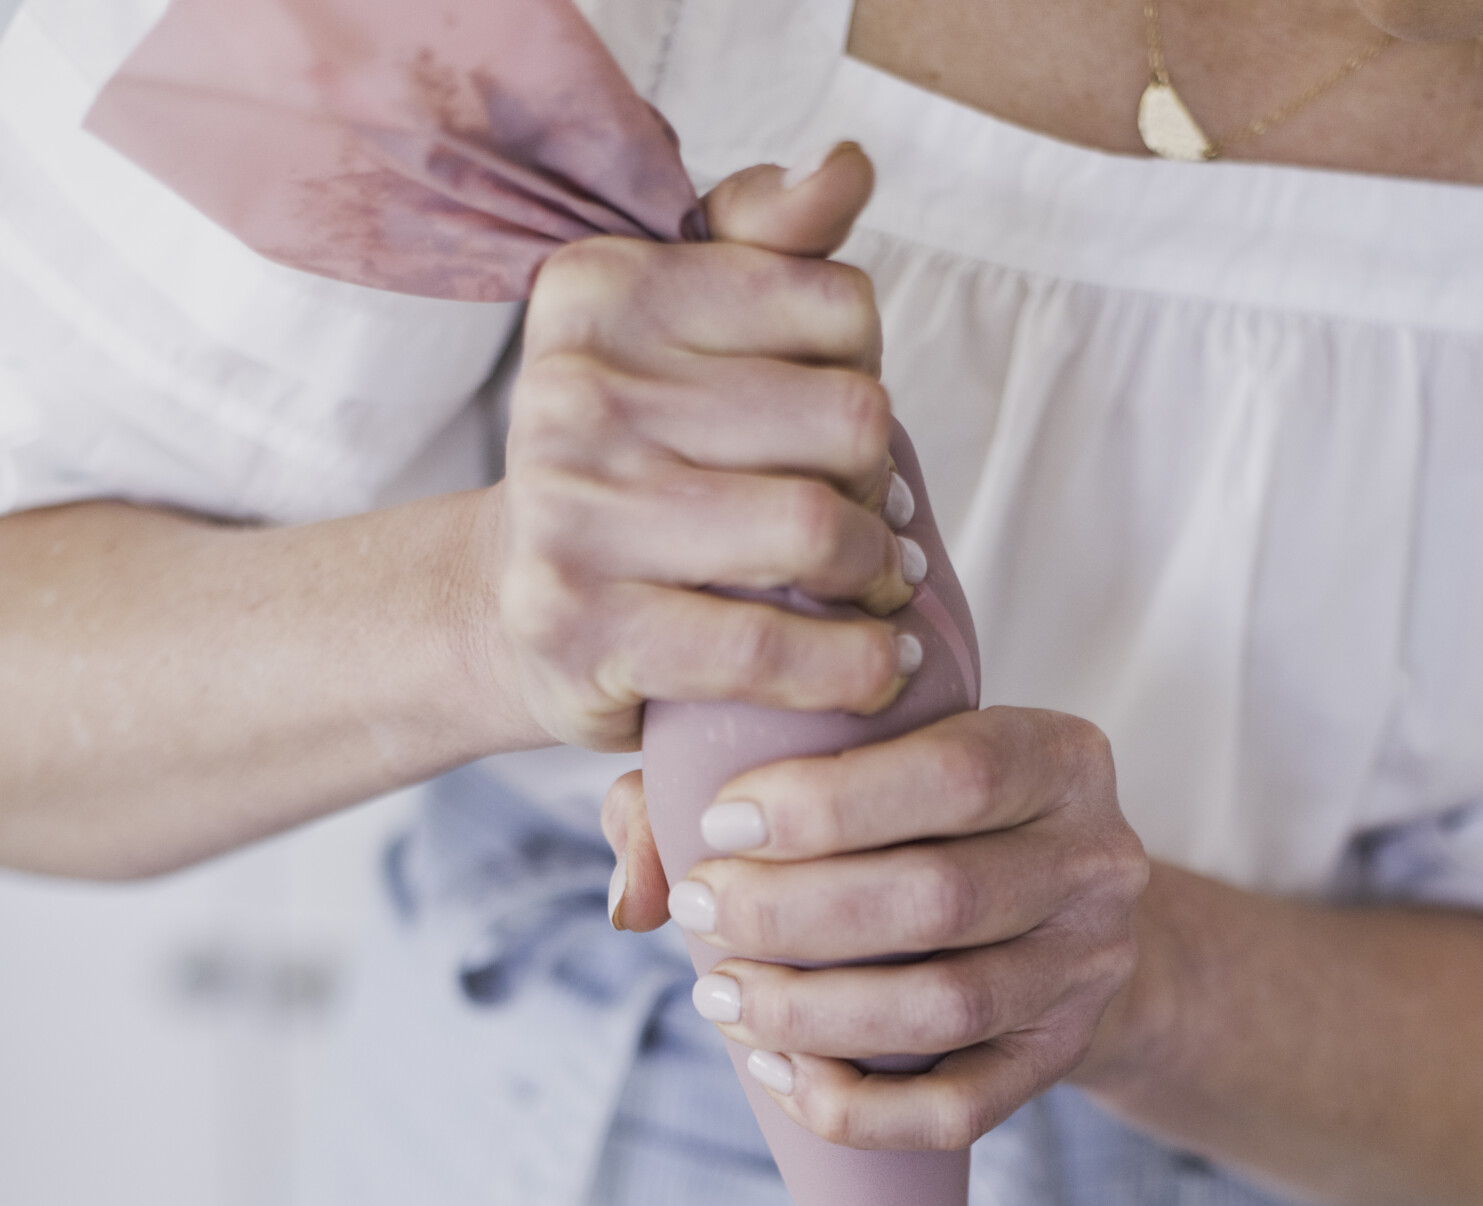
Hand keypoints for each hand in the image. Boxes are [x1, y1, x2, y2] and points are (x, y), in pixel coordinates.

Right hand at [476, 145, 924, 753]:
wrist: (509, 608)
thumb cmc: (628, 465)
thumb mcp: (681, 335)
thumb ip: (768, 242)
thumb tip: (848, 169)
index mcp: (605, 290)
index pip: (840, 307)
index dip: (869, 376)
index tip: (836, 431)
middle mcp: (576, 389)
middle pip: (848, 418)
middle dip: (880, 483)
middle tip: (869, 523)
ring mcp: (574, 512)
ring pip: (817, 529)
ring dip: (877, 574)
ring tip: (877, 589)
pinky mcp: (588, 627)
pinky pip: (768, 647)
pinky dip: (850, 666)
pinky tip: (876, 663)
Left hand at [603, 708, 1148, 1148]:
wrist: (1059, 917)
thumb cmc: (924, 822)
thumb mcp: (864, 763)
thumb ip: (728, 781)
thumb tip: (632, 891)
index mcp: (1060, 756)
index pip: (956, 773)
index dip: (826, 804)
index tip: (718, 824)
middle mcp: (1098, 860)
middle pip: (941, 898)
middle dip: (794, 913)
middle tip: (699, 913)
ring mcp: (1089, 969)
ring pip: (946, 1007)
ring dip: (811, 1011)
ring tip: (719, 998)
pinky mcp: (1060, 1059)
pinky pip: (959, 1109)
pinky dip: (856, 1106)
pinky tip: (778, 1074)